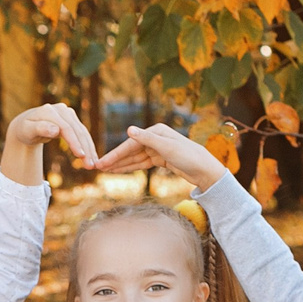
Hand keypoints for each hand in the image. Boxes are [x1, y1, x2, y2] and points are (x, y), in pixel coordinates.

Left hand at [0, 102, 99, 184]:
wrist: (26, 126)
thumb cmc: (25, 130)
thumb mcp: (28, 131)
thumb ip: (40, 128)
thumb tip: (55, 130)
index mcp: (49, 111)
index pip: (65, 128)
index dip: (74, 142)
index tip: (80, 155)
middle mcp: (61, 109)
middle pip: (76, 130)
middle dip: (85, 148)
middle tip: (91, 165)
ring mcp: (68, 113)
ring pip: (82, 132)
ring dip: (89, 148)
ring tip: (93, 164)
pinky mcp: (72, 119)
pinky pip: (82, 133)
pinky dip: (87, 145)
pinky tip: (91, 157)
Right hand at [92, 122, 229, 189]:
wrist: (205, 170)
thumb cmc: (189, 156)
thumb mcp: (167, 148)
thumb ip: (147, 139)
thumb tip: (129, 130)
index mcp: (156, 131)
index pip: (131, 144)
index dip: (115, 154)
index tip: (102, 163)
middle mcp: (155, 138)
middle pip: (130, 150)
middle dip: (114, 160)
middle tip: (97, 168)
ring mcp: (157, 149)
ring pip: (134, 158)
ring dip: (120, 164)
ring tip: (105, 171)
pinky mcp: (160, 159)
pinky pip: (141, 163)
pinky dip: (130, 167)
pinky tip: (120, 170)